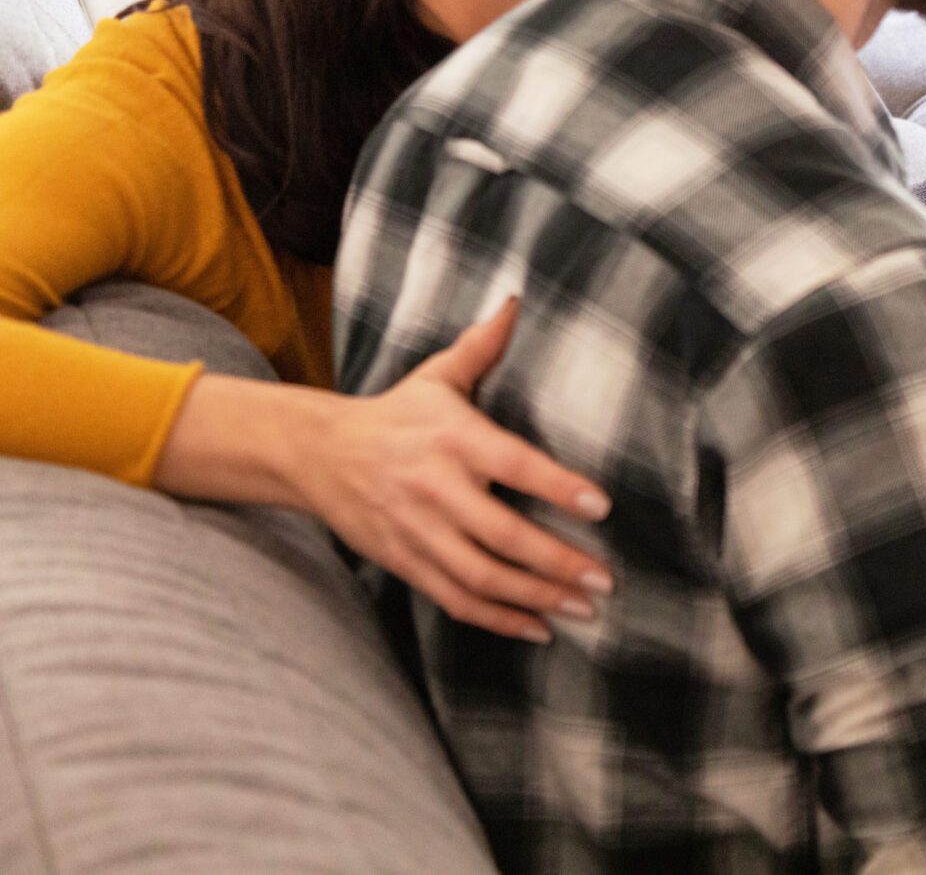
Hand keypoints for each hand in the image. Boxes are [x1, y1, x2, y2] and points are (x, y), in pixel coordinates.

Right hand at [293, 297, 613, 642]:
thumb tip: (516, 299)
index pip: (514, 466)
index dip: (557, 487)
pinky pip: (454, 599)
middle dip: (558, 562)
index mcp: (454, 439)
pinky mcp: (404, 561)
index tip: (601, 505)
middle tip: (606, 580)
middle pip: (503, 535)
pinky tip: (539, 628)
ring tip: (584, 609)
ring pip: (482, 577)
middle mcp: (436, 488)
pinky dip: (498, 619)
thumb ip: (482, 346)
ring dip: (537, 598)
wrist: (316, 452)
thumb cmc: (395, 413)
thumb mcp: (435, 376)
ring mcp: (418, 531)